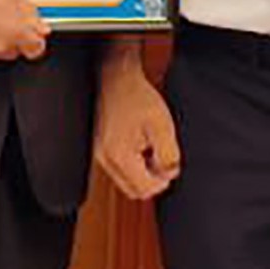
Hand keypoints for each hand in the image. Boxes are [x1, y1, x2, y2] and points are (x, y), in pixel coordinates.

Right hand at [93, 46, 179, 199]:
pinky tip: (140, 145)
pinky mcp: (100, 149)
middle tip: (162, 156)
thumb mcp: (163, 126)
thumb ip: (168, 156)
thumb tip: (169, 174)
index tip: (169, 164)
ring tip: (150, 147)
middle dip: (152, 180)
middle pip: (133, 190)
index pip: (144, 190)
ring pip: (126, 181)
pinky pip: (119, 169)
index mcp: (119, 155)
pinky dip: (133, 164)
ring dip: (142, 172)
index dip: (162, 181)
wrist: (117, 78)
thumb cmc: (137, 97)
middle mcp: (105, 159)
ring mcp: (100, 155)